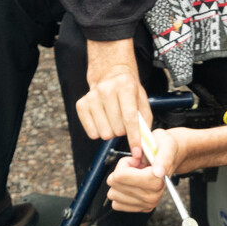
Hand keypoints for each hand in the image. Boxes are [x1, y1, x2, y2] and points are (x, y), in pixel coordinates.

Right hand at [77, 40, 150, 154]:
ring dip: (111, 132)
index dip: (134, 138)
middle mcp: (106, 89)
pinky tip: (103, 120)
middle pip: (117, 128)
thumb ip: (145, 121)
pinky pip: (92, 133)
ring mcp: (91, 96)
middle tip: (123, 122)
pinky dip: (99, 131)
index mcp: (125, 85)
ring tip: (113, 120)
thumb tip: (143, 144)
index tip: (137, 151)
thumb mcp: (142, 101)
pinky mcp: (81, 104)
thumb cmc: (129, 91)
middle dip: (123, 131)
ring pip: (104, 133)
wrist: (110, 74)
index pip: (129, 118)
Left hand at [106, 128, 183, 213]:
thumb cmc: (164, 150)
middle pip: (115, 184)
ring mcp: (146, 204)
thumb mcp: (166, 146)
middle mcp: (153, 196)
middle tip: (135, 166)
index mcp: (157, 181)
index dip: (125, 163)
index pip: (120, 176)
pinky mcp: (140, 209)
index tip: (136, 160)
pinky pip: (116, 203)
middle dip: (121, 171)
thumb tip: (158, 172)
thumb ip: (163, 159)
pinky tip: (132, 184)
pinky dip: (121, 192)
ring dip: (121, 181)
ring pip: (113, 194)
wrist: (171, 158)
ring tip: (135, 174)